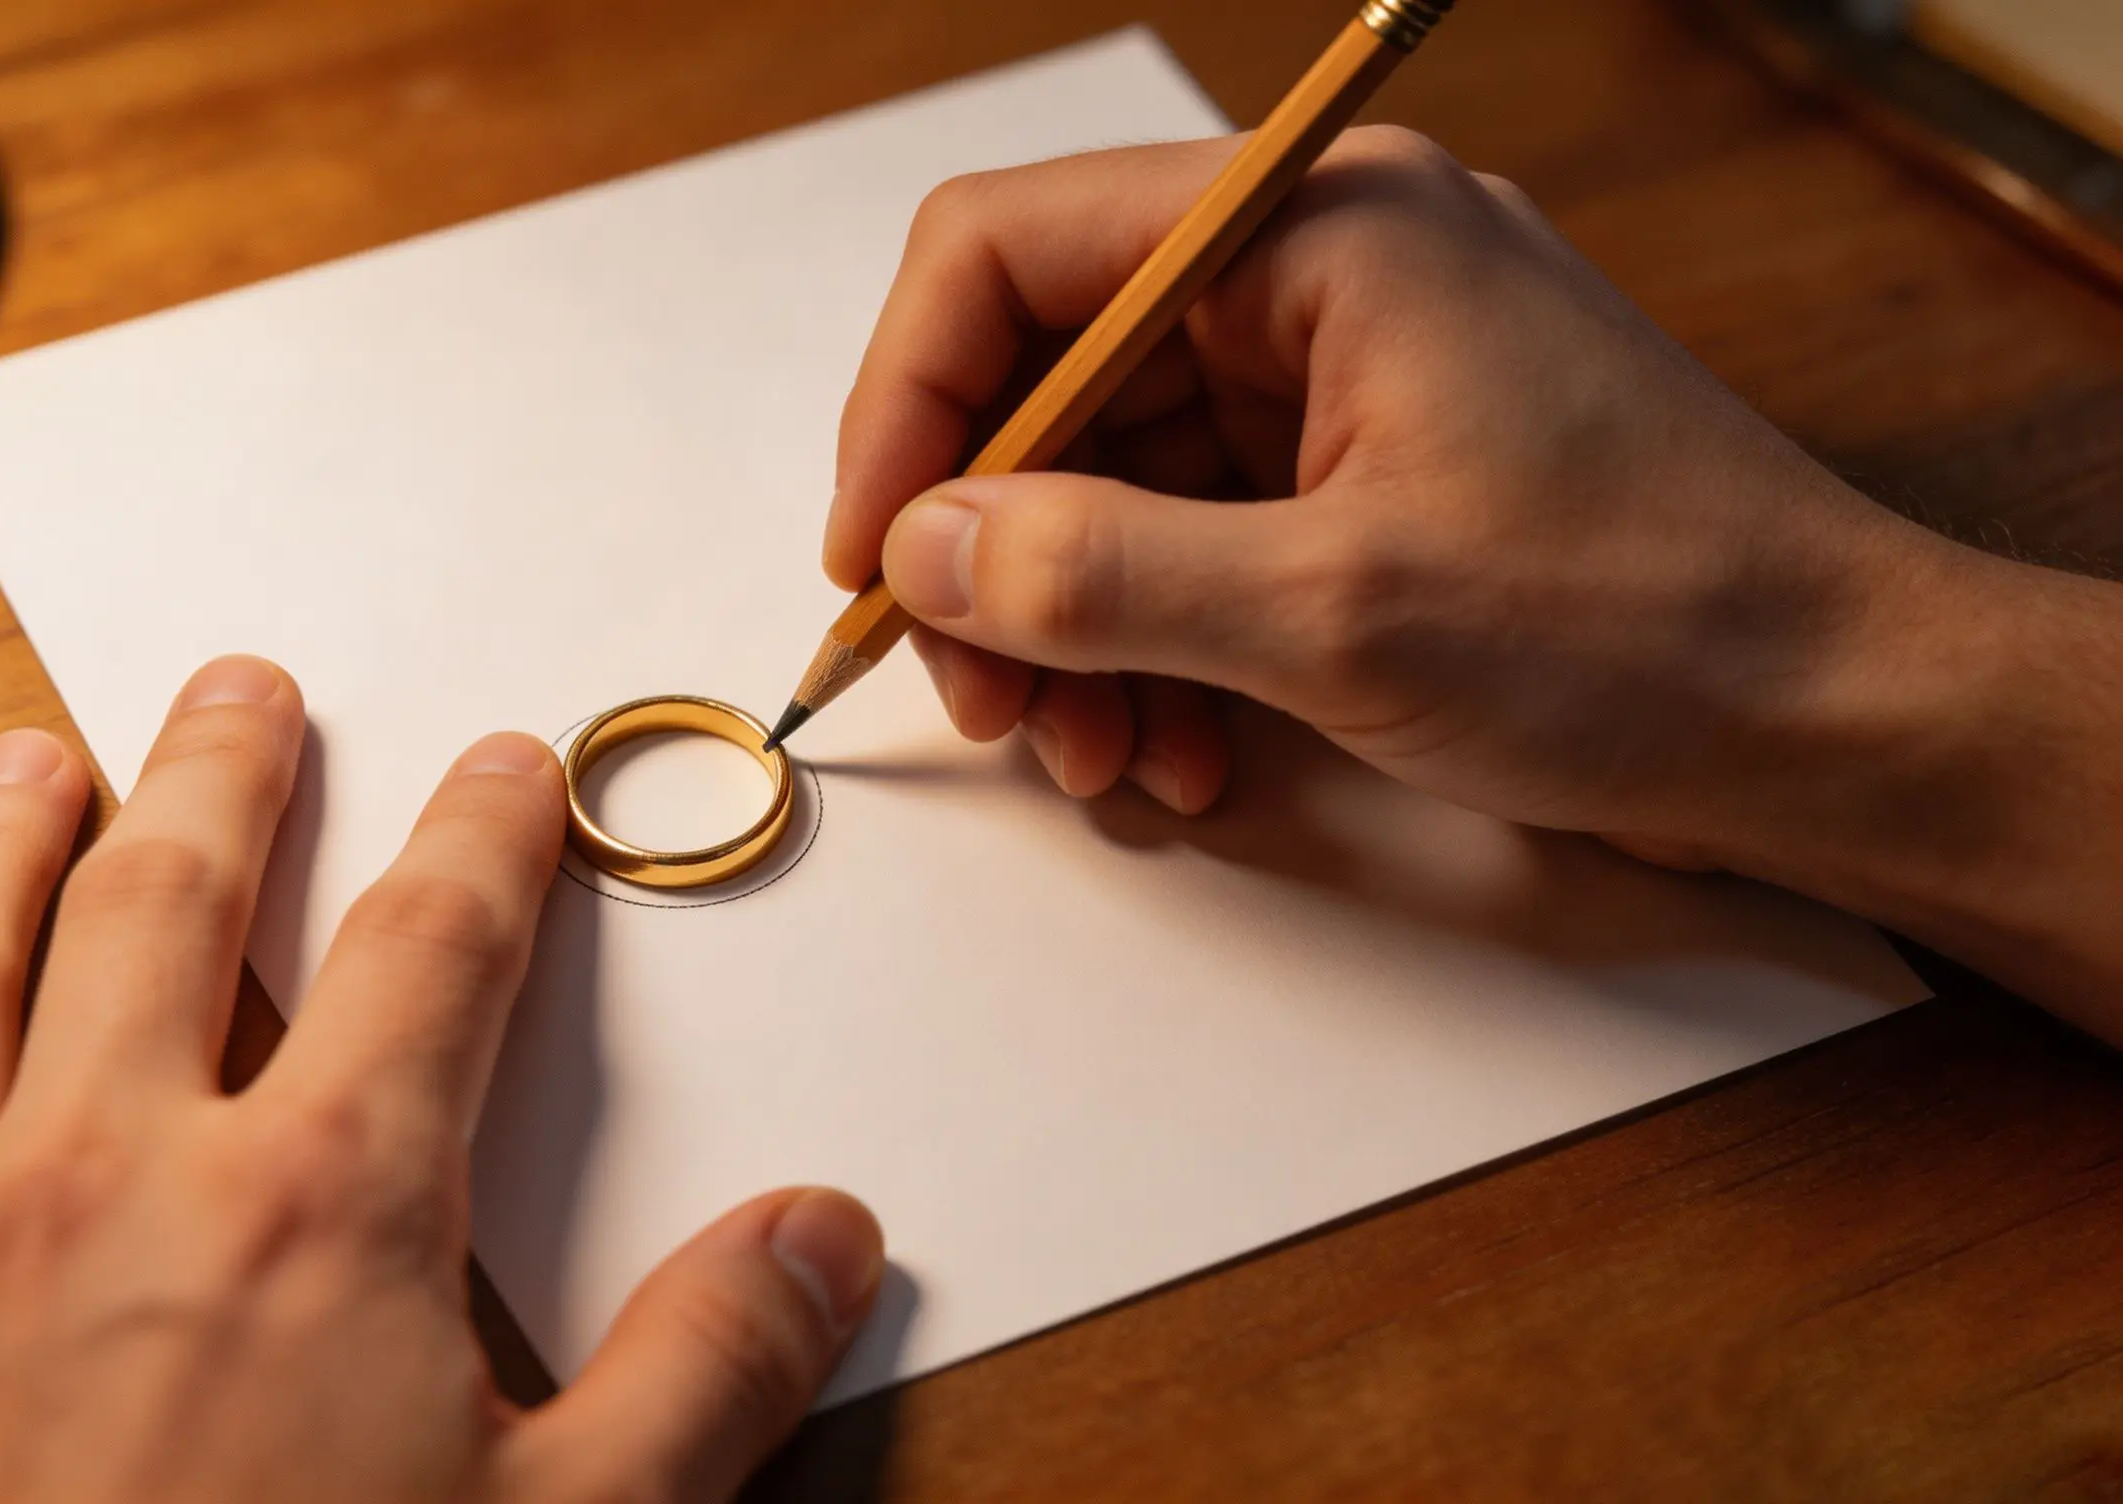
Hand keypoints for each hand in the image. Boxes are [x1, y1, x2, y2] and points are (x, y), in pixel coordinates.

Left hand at [0, 655, 883, 1502]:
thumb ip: (707, 1375)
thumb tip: (826, 1235)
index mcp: (317, 1208)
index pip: (430, 950)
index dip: (486, 838)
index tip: (505, 770)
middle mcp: (103, 1175)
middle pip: (164, 899)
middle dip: (218, 773)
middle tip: (242, 689)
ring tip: (26, 760)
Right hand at [826, 126, 1956, 877]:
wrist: (1838, 715)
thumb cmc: (1643, 629)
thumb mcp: (1332, 610)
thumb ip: (1096, 568)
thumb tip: (924, 547)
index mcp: (1313, 227)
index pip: (1011, 253)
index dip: (908, 404)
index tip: (876, 554)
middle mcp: (1321, 269)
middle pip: (1055, 376)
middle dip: (996, 552)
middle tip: (983, 697)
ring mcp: (1351, 368)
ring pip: (1118, 473)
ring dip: (1073, 626)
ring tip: (1095, 758)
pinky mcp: (1372, 465)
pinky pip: (1200, 531)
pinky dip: (1161, 644)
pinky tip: (1180, 754)